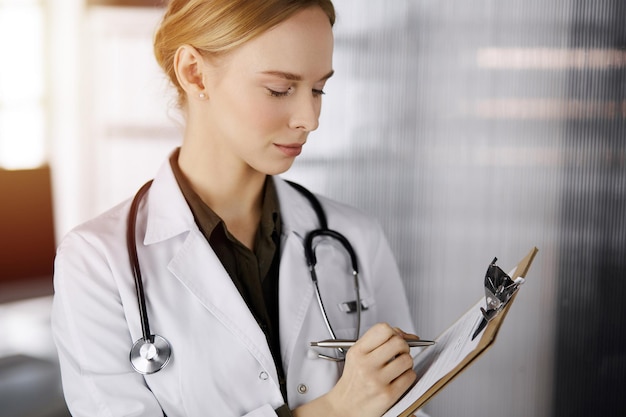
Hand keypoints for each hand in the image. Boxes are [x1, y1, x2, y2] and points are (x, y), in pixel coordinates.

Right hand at [295, 323, 416, 416]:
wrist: (345, 407)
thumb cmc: (354, 381)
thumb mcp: (358, 356)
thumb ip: (377, 341)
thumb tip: (405, 334)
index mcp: (357, 352)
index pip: (383, 329)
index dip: (394, 332)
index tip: (395, 338)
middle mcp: (365, 365)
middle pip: (398, 342)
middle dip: (404, 347)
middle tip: (399, 353)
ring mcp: (377, 380)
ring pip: (407, 359)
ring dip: (406, 363)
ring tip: (398, 367)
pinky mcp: (387, 395)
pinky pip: (410, 376)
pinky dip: (408, 376)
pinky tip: (398, 379)